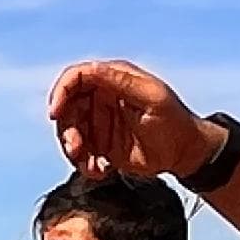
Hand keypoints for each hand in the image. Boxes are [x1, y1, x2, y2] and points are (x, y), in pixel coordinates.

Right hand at [48, 58, 215, 183]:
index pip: (76, 77)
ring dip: (73, 150)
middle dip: (66, 129)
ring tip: (91, 165)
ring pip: (69, 132)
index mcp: (114, 79)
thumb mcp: (151, 98)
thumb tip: (90, 68)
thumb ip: (121, 82)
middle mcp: (102, 98)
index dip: (61, 92)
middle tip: (76, 149)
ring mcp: (99, 121)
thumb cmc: (174, 121)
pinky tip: (100, 171)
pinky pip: (79, 153)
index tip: (55, 113)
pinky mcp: (100, 144)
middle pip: (67, 108)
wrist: (184, 153)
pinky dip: (84, 164)